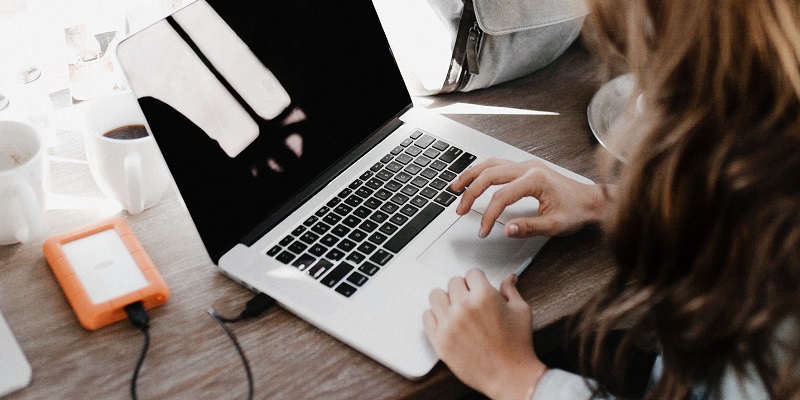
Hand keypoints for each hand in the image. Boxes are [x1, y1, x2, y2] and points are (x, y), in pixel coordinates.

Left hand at [424, 270, 546, 399]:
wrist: (509, 376)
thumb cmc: (517, 347)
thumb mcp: (521, 311)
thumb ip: (510, 291)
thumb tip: (509, 278)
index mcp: (484, 296)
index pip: (472, 273)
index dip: (477, 281)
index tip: (478, 287)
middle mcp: (463, 307)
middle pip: (453, 282)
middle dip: (463, 289)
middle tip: (470, 300)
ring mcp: (449, 323)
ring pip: (436, 295)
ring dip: (446, 300)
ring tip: (456, 309)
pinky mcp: (439, 339)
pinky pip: (427, 316)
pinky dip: (435, 316)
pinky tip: (447, 321)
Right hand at [451, 158, 606, 237]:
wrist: (592, 201)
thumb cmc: (577, 211)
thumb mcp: (554, 225)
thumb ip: (528, 227)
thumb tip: (506, 229)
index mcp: (535, 180)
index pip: (501, 196)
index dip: (488, 215)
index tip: (483, 230)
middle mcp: (528, 167)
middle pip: (489, 174)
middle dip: (471, 193)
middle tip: (460, 209)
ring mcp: (527, 165)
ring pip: (491, 164)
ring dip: (471, 175)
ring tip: (456, 187)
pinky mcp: (526, 168)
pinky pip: (498, 164)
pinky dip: (482, 171)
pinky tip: (474, 179)